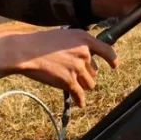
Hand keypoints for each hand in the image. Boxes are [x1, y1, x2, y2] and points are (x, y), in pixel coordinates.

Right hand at [0, 28, 117, 107]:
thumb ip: (76, 46)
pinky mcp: (69, 81)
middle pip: (94, 72)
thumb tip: (85, 59)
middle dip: (85, 75)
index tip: (114, 66)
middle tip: (73, 74)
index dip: (112, 59)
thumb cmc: (40, 43)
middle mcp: (84, 52)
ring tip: (71, 84)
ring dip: (81, 86)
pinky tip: (79, 103)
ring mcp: (77, 67)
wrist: (26, 51)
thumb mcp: (63, 36)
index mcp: (84, 38)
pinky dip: (79, 100)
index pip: (106, 50)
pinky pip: (79, 94)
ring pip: (89, 84)